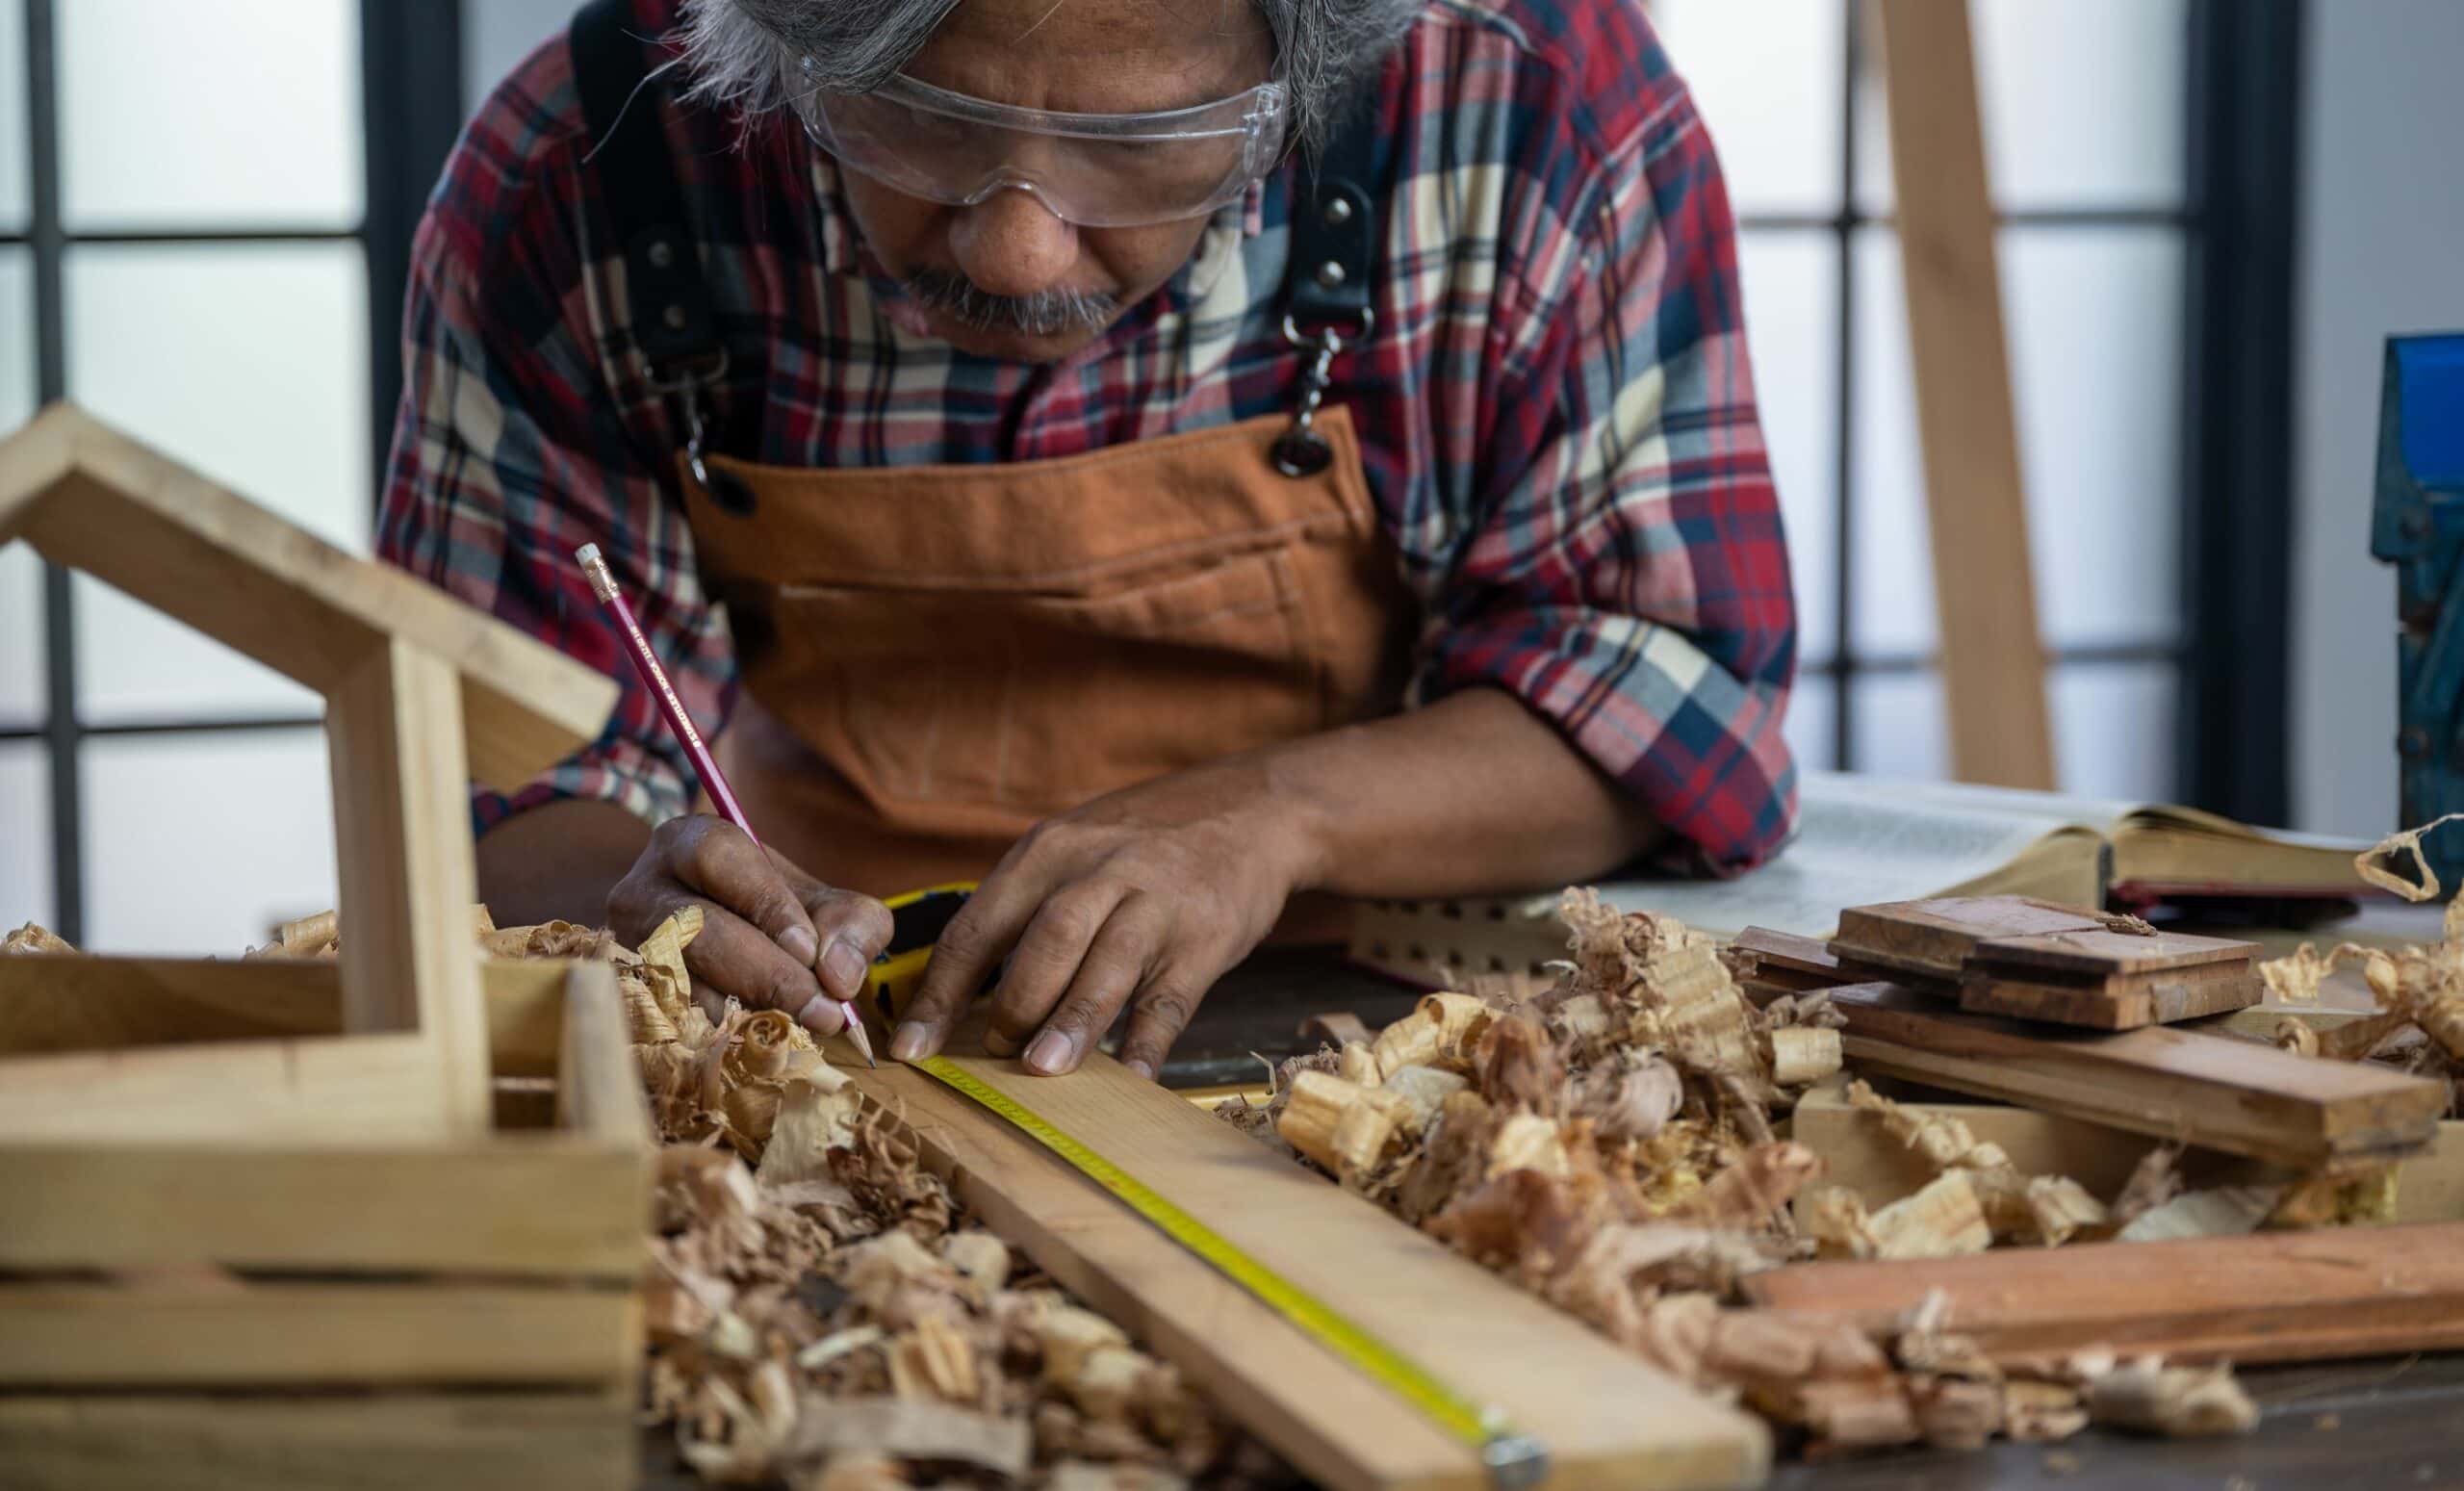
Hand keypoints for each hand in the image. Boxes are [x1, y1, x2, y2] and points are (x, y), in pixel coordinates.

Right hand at [606, 814, 892, 1031]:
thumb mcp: (827, 905)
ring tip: (801, 1029)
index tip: (809, 950)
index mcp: (688, 843)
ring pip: (679, 982)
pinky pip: (669, 1022)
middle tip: (822, 1010)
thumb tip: (840, 975)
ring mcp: (625, 948)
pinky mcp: (626, 998)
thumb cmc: (782, 918)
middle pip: (696, 927)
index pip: (718, 859)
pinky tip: (762, 1044)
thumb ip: (851, 925)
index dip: (764, 904)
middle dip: (766, 974)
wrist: (735, 946)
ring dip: (745, 1013)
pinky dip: (721, 1038)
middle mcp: (642, 890)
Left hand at [890, 761, 1322, 1079]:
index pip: (978, 926)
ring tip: (1042, 1070)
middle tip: (988, 1054)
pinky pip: (1169, 999)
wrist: (1255, 808)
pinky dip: (1146, 1043)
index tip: (910, 1048)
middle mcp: (1100, 871)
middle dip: (1009, 1005)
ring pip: (1104, 965)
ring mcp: (1156, 904)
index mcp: (1049, 851)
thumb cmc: (1146, 842)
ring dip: (1070, 1021)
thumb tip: (959, 993)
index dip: (939, 992)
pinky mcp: (1206, 937)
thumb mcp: (1076, 845)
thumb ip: (1025, 906)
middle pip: (1042, 941)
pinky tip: (1126, 1079)